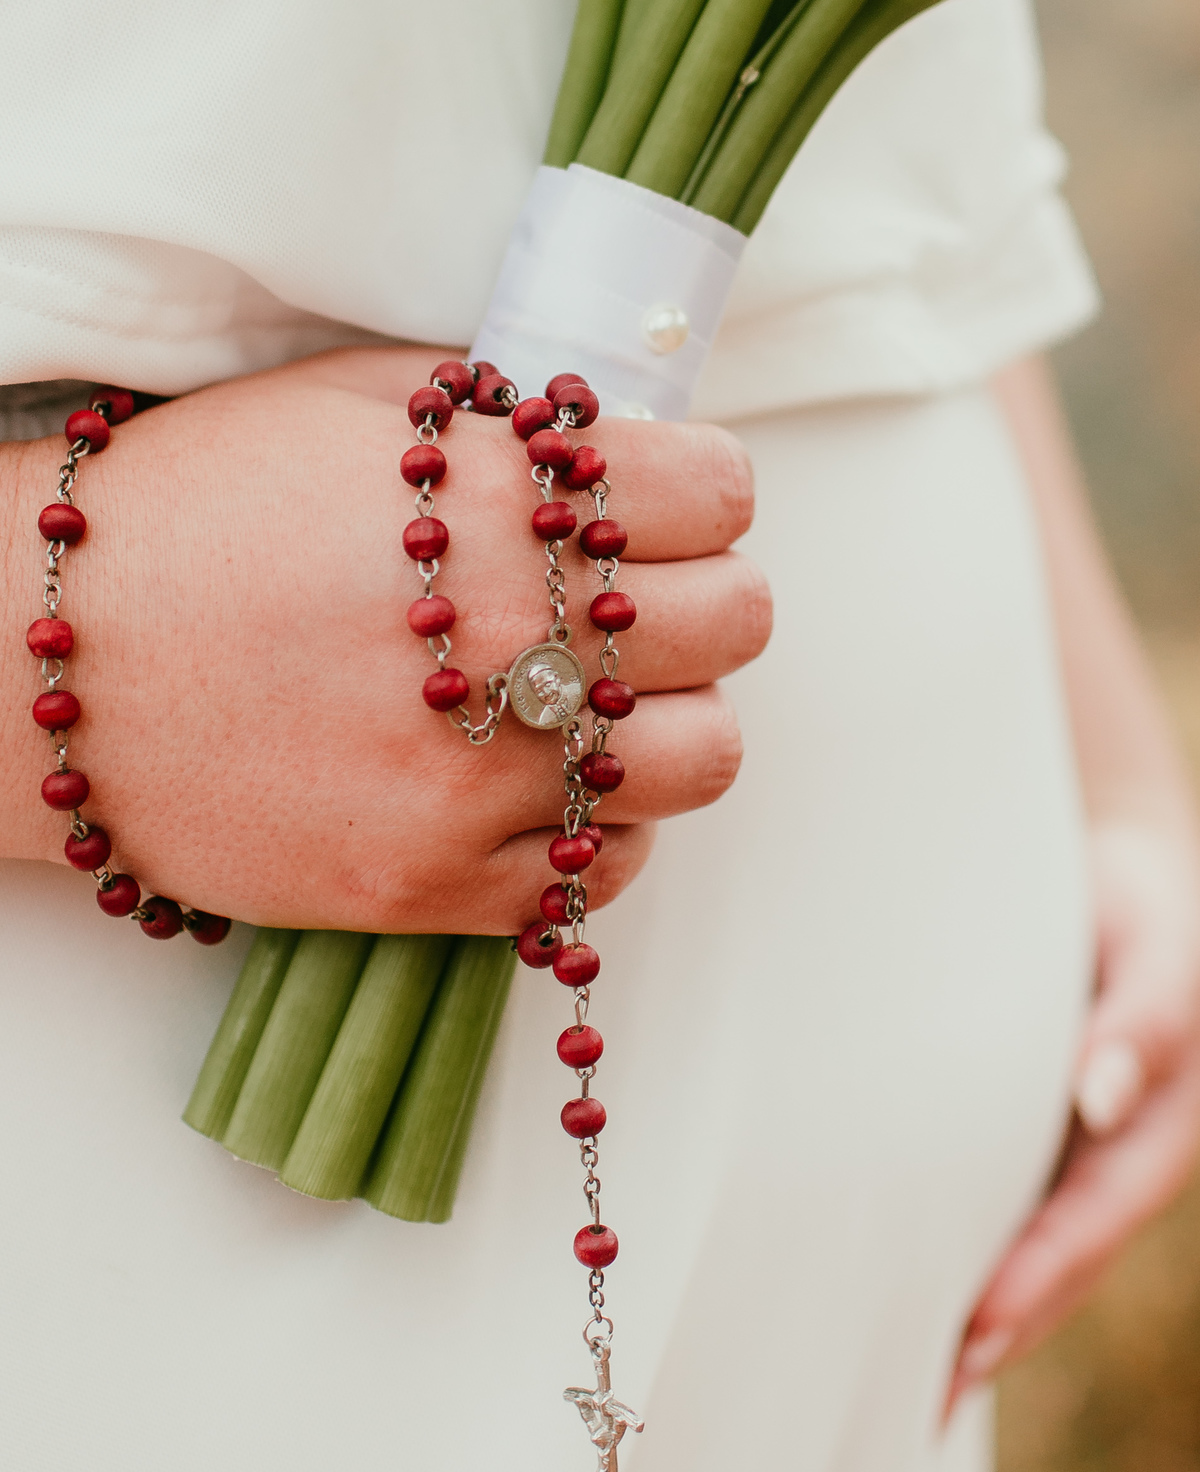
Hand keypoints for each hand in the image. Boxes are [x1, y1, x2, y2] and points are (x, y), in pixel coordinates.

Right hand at [0, 348, 768, 931]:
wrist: (35, 671)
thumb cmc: (183, 520)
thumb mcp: (340, 408)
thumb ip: (498, 420)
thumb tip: (619, 443)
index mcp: (488, 500)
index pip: (718, 492)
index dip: (701, 495)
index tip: (662, 511)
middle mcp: (502, 640)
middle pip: (736, 621)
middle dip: (701, 600)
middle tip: (631, 606)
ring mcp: (474, 780)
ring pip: (700, 760)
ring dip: (670, 725)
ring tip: (599, 708)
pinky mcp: (434, 886)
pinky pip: (603, 874)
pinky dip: (599, 831)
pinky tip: (541, 793)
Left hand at [946, 818, 1199, 1413]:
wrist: (1120, 880)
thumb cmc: (1145, 912)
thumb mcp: (1158, 951)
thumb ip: (1143, 1019)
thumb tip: (1101, 1096)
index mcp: (1152, 1131)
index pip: (1091, 1223)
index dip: (1037, 1282)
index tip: (974, 1335)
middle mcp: (1108, 1159)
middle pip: (1054, 1265)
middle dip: (992, 1334)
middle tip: (920, 1401)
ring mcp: (1065, 1156)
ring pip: (1015, 1247)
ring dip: (963, 1310)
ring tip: (892, 1380)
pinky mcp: (1021, 1140)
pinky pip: (982, 1202)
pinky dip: (939, 1246)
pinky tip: (882, 1280)